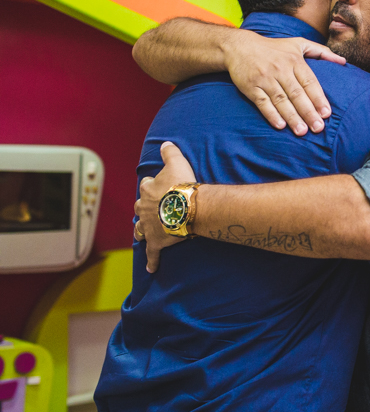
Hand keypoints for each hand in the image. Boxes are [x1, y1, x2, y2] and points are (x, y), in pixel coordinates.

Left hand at [134, 142, 197, 272]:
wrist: (187, 207)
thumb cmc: (182, 185)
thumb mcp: (177, 162)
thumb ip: (169, 152)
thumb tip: (165, 142)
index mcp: (147, 190)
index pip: (146, 185)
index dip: (152, 185)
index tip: (159, 186)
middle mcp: (143, 207)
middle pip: (140, 207)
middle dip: (145, 208)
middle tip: (154, 209)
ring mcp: (149, 226)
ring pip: (140, 229)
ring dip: (142, 231)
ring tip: (144, 233)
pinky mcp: (156, 241)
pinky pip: (152, 253)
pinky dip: (151, 261)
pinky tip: (150, 268)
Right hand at [222, 30, 345, 135]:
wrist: (239, 47)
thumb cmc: (274, 48)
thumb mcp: (298, 44)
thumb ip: (321, 52)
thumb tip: (343, 61)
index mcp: (294, 61)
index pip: (309, 82)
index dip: (318, 98)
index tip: (326, 113)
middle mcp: (280, 69)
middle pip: (297, 94)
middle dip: (308, 112)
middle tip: (318, 128)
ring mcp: (265, 79)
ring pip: (281, 100)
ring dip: (292, 117)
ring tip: (302, 131)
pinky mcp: (251, 87)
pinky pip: (262, 102)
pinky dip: (271, 114)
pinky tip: (280, 125)